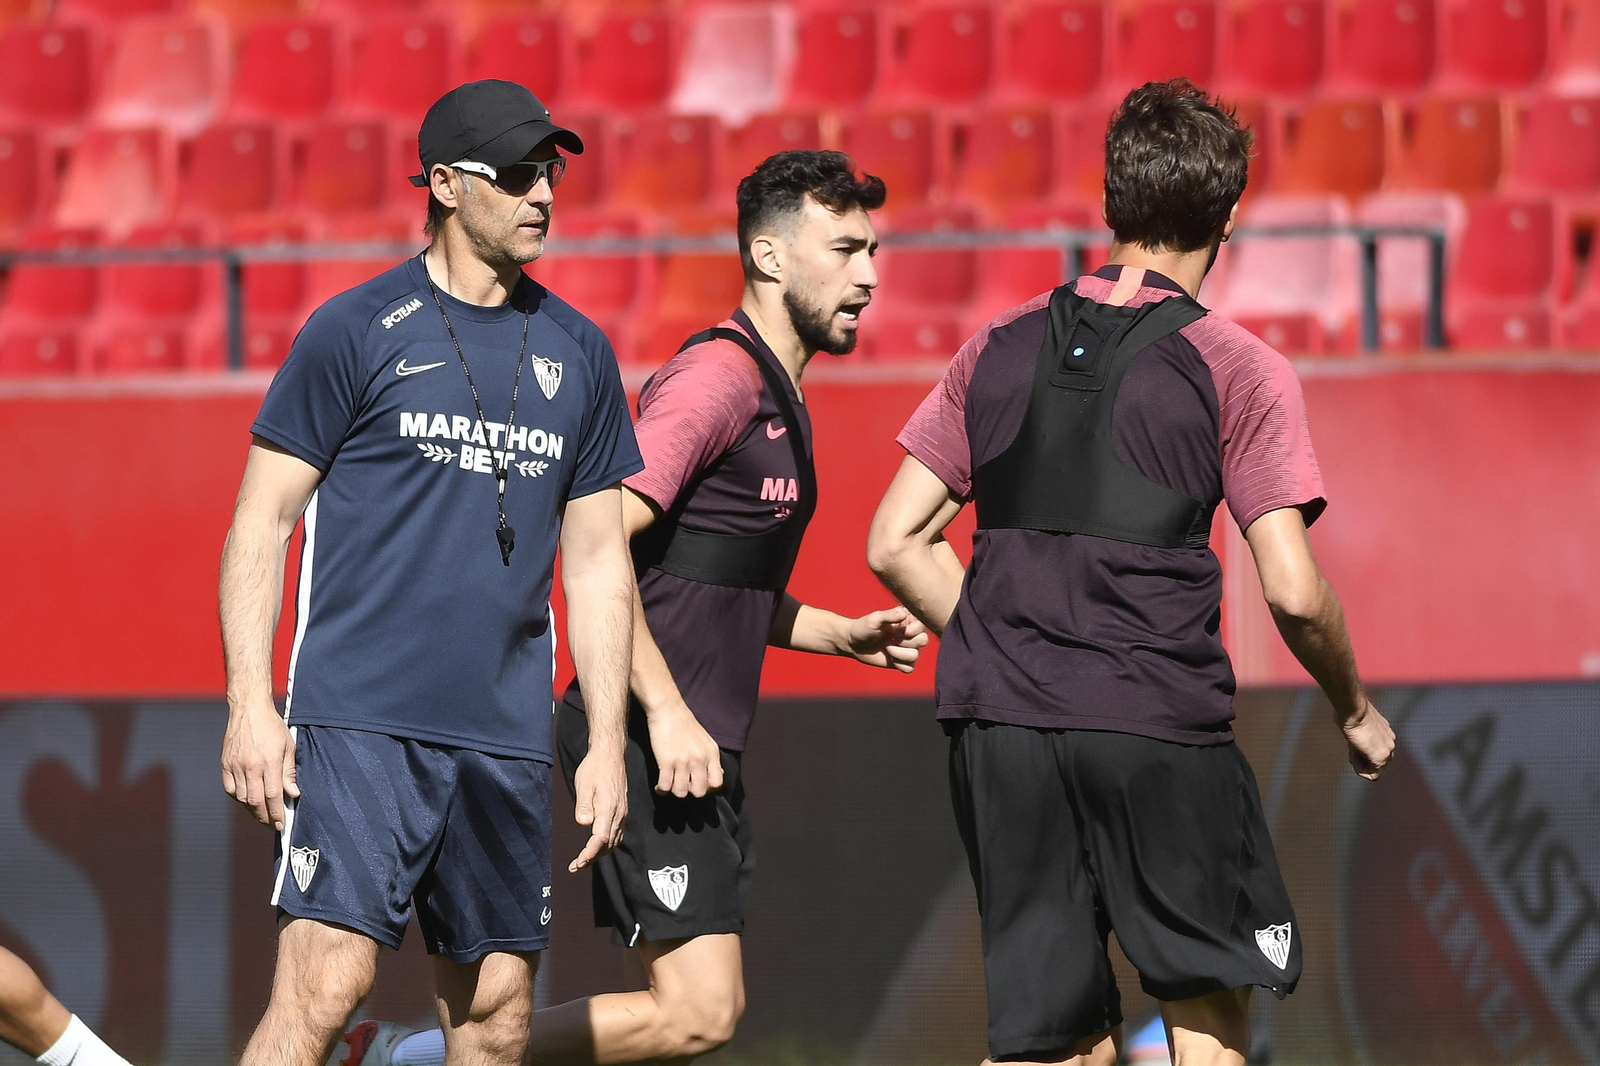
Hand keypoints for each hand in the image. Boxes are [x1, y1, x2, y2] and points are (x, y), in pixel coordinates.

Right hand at [220, 699, 298, 830]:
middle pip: (255, 801)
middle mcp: (250, 766)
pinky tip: (248, 801)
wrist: (249, 710)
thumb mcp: (288, 746)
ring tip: (263, 815)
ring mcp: (235, 766)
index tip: (282, 825)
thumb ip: (289, 772)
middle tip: (272, 825)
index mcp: (268, 761)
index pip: (273, 796)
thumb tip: (293, 793)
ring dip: (252, 810)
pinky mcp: (225, 764)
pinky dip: (239, 798)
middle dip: (265, 817)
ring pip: (242, 798)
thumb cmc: (272, 727)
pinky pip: (230, 789)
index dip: (277, 813)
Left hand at [569, 745, 626, 872]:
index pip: (600, 839)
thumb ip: (583, 805)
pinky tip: (597, 845)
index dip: (589, 854)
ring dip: (599, 853)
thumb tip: (582, 824)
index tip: (577, 863)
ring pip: (614, 841)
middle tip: (575, 866)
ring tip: (583, 860)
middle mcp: (618, 813)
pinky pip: (617, 833)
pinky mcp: (622, 810)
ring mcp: (622, 813)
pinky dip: (607, 844)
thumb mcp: (584, 784)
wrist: (610, 755)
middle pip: (608, 844)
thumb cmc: (595, 768)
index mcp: (608, 808)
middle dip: (592, 858)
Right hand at [646, 703, 723, 797]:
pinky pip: (665, 786)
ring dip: (674, 791)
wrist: (668, 710)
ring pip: (681, 792)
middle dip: (690, 791)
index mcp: (712, 754)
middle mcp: (700, 760)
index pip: (717, 783)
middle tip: (682, 784)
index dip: (708, 788)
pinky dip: (661, 790)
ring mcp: (683, 762)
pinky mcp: (666, 762)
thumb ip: (711, 759)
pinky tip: (659, 786)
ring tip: (670, 784)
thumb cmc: (685, 724)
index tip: (698, 784)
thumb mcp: (706, 741)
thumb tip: (718, 774)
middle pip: (699, 792)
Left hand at [845, 606, 930, 672]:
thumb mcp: (875, 619)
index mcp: (908, 620)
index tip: (894, 631)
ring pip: (915, 656)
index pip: (922, 626)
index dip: (910, 631)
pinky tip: (890, 658)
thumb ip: (889, 615)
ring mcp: (907, 649)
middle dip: (905, 642)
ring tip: (887, 648)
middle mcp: (911, 634)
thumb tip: (904, 613)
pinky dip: (899, 665)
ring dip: (899, 654)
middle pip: (923, 641)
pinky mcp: (902, 662)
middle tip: (890, 639)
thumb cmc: (864, 627)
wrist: (854, 643)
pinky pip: (910, 668)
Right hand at [1342, 698, 1395, 780]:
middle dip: (1361, 759)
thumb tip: (1354, 739)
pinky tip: (1353, 754)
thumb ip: (1361, 734)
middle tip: (1352, 746)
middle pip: (1376, 763)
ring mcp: (1388, 751)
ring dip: (1360, 763)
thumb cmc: (1350, 711)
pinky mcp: (1381, 758)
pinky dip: (1360, 770)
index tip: (1353, 742)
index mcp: (1386, 734)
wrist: (1353, 708)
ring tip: (1352, 747)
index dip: (1361, 752)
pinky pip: (1373, 775)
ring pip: (1374, 769)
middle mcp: (1390, 743)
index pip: (1375, 752)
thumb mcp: (1357, 723)